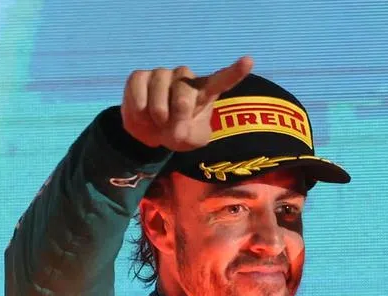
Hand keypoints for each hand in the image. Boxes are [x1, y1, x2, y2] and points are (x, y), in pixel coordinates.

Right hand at [120, 56, 253, 151]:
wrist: (151, 134)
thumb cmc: (179, 133)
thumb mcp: (192, 141)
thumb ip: (192, 136)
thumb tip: (179, 130)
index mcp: (205, 91)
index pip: (222, 80)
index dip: (235, 71)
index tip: (249, 61)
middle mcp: (185, 78)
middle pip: (184, 91)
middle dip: (178, 115)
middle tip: (174, 133)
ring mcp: (162, 74)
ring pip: (159, 87)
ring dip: (157, 112)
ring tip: (157, 122)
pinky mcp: (140, 76)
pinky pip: (139, 86)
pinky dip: (138, 106)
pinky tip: (142, 115)